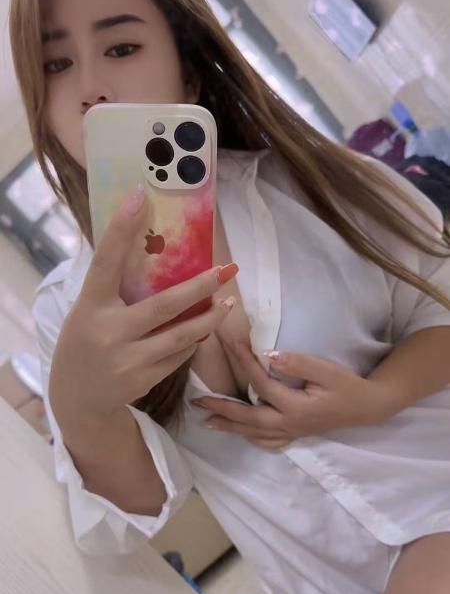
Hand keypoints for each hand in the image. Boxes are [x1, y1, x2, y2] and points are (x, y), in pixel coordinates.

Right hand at [49, 185, 237, 428]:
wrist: (78, 399)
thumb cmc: (84, 343)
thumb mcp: (88, 312)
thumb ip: (113, 289)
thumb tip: (151, 249)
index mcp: (90, 306)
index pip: (105, 261)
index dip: (121, 228)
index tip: (140, 194)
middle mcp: (108, 332)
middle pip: (163, 305)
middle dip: (199, 287)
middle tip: (225, 270)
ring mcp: (127, 360)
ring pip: (180, 336)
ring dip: (209, 318)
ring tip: (228, 302)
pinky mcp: (143, 380)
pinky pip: (178, 356)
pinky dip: (192, 341)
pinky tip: (203, 330)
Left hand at [191, 343, 383, 448]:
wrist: (367, 407)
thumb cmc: (348, 386)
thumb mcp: (327, 370)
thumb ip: (299, 363)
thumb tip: (270, 355)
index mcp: (295, 406)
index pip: (261, 384)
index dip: (243, 363)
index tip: (229, 344)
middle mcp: (288, 423)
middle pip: (248, 418)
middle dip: (222, 409)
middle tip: (198, 402)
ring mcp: (291, 432)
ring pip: (254, 433)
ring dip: (229, 427)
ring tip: (207, 421)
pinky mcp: (296, 434)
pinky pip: (268, 442)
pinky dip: (251, 438)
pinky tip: (240, 434)